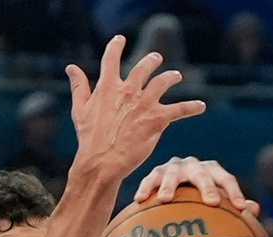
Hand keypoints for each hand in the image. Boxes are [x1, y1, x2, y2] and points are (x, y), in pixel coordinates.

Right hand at [65, 36, 204, 179]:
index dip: (115, 46)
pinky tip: (201, 106)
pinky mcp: (157, 119)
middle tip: (157, 58)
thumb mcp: (80, 109)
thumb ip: (79, 86)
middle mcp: (128, 90)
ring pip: (163, 82)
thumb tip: (71, 67)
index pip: (111, 59)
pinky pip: (179, 110)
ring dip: (171, 77)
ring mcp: (144, 103)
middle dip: (151, 61)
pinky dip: (192, 107)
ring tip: (176, 75)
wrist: (103, 160)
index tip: (119, 39)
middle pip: (143, 67)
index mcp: (108, 87)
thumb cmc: (89, 138)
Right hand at [134, 156, 259, 214]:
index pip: (226, 179)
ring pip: (172, 174)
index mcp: (212, 170)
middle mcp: (194, 166)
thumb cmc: (199, 195)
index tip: (239, 207)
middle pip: (202, 174)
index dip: (234, 192)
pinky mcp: (155, 172)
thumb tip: (254, 210)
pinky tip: (139, 200)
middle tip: (211, 202)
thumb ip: (234, 203)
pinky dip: (145, 188)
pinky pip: (149, 180)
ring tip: (165, 200)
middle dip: (207, 187)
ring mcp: (174, 167)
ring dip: (169, 186)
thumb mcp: (216, 198)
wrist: (173, 180)